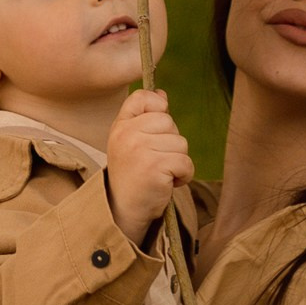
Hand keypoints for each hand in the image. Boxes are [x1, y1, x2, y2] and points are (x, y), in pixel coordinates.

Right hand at [104, 88, 193, 246]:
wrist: (123, 210)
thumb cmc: (132, 175)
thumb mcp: (130, 142)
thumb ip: (144, 117)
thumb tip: (162, 94)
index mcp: (120, 125)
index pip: (143, 97)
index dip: (157, 108)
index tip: (155, 130)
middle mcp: (127, 134)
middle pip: (169, 122)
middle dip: (171, 142)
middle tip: (155, 161)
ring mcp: (139, 149)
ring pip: (180, 143)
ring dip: (178, 161)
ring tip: (160, 173)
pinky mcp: (154, 166)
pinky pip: (185, 162)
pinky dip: (183, 175)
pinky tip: (168, 183)